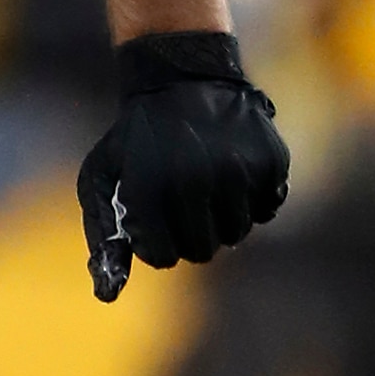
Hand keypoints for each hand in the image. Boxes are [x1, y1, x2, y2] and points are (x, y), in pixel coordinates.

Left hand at [77, 31, 288, 302]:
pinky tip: (232, 167)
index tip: (152, 217)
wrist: (184, 78)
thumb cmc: (137, 138)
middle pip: (202, 251)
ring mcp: (238, 170)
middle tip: (180, 201)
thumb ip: (103, 236)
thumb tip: (107, 296)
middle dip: (188, 235)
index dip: (156, 242)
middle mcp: (196, 180)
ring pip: (236, 234)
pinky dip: (251, 198)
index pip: (163, 257)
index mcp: (150, 187)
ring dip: (220, 217)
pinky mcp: (271, 162)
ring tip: (204, 180)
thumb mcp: (103, 178)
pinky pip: (266, 209)